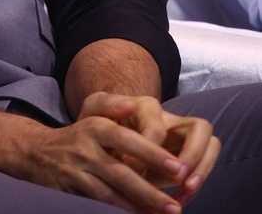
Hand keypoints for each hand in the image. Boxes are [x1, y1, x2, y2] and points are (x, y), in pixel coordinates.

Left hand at [77, 93, 220, 207]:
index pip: (158, 124)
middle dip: (193, 154)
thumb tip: (127, 106)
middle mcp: (170, 119)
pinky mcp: (186, 156)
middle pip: (200, 127)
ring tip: (186, 191)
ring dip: (202, 169)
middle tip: (180, 178)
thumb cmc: (100, 122)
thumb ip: (104, 105)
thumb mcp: (94, 110)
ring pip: (211, 144)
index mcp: (147, 107)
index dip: (150, 149)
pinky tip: (180, 198)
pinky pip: (205, 165)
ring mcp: (182, 137)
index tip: (133, 170)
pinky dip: (196, 183)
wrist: (103, 134)